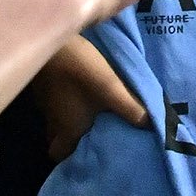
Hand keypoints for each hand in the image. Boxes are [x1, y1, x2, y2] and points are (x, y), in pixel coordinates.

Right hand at [30, 36, 147, 161]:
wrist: (50, 37)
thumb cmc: (80, 70)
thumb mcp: (112, 90)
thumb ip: (132, 110)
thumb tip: (153, 127)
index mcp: (67, 129)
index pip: (59, 155)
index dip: (70, 157)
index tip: (86, 153)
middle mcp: (52, 120)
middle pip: (56, 138)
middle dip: (70, 139)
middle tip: (92, 132)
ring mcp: (43, 102)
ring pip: (55, 119)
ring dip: (69, 119)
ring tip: (90, 112)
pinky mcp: (42, 84)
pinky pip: (53, 102)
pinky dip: (64, 101)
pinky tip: (78, 91)